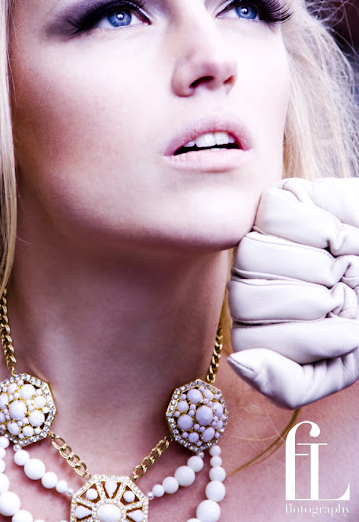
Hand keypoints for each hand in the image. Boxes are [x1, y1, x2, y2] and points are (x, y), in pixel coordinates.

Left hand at [227, 177, 358, 408]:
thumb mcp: (340, 364)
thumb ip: (287, 382)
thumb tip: (239, 364)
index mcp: (259, 322)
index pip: (247, 340)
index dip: (302, 339)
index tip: (345, 331)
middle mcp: (252, 280)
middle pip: (243, 298)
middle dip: (309, 302)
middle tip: (342, 292)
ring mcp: (261, 237)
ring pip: (250, 255)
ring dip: (314, 264)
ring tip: (340, 263)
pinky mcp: (277, 201)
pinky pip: (273, 215)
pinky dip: (316, 227)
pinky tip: (333, 233)